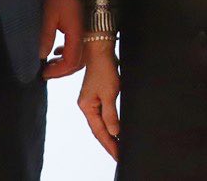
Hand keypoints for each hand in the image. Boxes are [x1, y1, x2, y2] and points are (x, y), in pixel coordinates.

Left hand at [38, 0, 84, 78]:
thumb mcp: (49, 16)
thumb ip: (46, 36)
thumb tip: (42, 56)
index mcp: (77, 34)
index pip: (71, 61)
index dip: (58, 71)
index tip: (44, 74)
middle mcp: (83, 36)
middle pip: (78, 62)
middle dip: (61, 71)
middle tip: (46, 73)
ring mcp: (83, 32)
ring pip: (79, 56)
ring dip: (65, 64)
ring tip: (50, 65)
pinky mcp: (80, 28)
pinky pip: (78, 47)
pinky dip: (67, 54)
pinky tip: (57, 51)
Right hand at [77, 41, 120, 159]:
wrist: (100, 50)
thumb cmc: (104, 69)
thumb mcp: (109, 93)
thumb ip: (110, 114)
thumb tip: (114, 132)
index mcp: (86, 107)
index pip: (99, 131)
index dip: (109, 144)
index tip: (118, 155)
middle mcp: (87, 106)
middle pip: (98, 130)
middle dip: (109, 143)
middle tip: (120, 155)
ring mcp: (92, 101)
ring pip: (101, 124)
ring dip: (110, 135)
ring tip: (119, 147)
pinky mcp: (98, 96)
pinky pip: (103, 115)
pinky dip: (110, 124)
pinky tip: (116, 130)